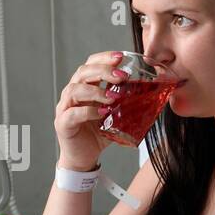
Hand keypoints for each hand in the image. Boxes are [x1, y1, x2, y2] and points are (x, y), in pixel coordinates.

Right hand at [54, 50, 127, 170]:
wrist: (84, 157)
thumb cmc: (98, 134)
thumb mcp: (116, 116)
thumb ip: (127, 104)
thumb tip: (151, 96)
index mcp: (85, 88)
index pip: (90, 65)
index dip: (104, 58)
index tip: (121, 57)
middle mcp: (73, 94)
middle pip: (82, 73)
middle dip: (103, 70)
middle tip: (121, 76)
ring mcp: (65, 108)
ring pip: (74, 90)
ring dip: (96, 91)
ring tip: (113, 97)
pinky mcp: (63, 123)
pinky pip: (73, 113)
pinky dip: (88, 111)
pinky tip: (102, 113)